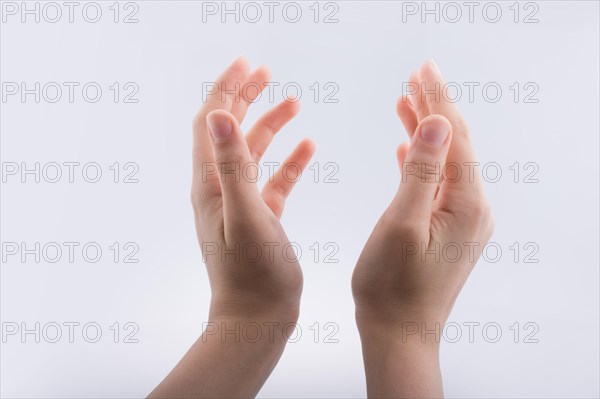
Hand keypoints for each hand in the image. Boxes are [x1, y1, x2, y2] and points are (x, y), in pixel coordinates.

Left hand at [191, 57, 314, 322]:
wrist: (258, 319)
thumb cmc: (253, 275)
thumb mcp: (245, 215)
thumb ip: (233, 165)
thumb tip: (219, 114)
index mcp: (211, 184)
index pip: (212, 122)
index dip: (226, 90)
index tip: (248, 65)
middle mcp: (220, 189)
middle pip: (230, 131)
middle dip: (246, 98)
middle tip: (266, 72)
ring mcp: (240, 203)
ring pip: (254, 153)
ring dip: (271, 126)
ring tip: (294, 102)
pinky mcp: (261, 218)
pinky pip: (274, 180)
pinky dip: (289, 161)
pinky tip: (308, 147)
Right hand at [351, 60, 493, 397]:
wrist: (400, 333)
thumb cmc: (393, 286)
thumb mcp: (402, 225)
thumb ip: (420, 172)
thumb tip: (437, 123)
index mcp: (466, 204)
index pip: (455, 137)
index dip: (438, 99)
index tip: (422, 68)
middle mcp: (473, 208)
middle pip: (454, 144)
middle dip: (435, 107)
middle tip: (416, 73)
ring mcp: (461, 219)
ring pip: (444, 161)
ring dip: (426, 130)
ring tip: (406, 100)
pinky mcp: (447, 228)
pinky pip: (436, 183)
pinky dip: (420, 160)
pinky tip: (406, 145)